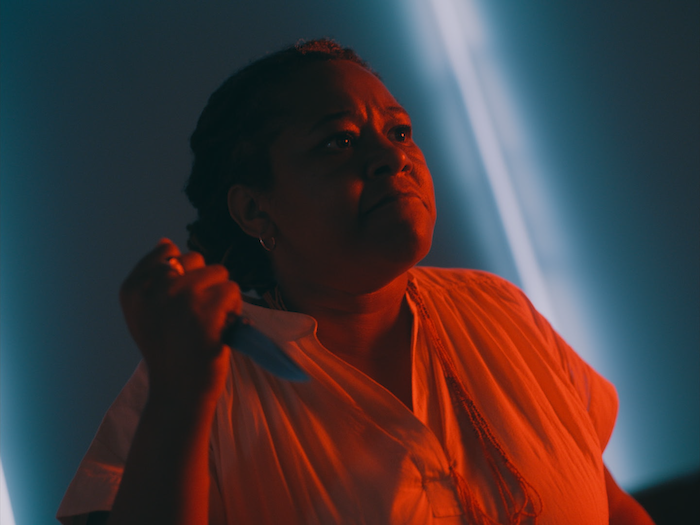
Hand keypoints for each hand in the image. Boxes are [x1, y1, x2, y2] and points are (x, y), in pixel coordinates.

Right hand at [120, 239, 241, 403]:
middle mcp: (153, 289)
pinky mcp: (206, 310)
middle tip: (195, 317)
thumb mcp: (146, 313)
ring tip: (209, 323)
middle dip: (203, 284)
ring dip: (221, 296)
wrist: (179, 391)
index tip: (178, 303)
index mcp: (133, 288)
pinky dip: (234, 309)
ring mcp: (180, 298)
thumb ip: (153, 278)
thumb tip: (165, 241)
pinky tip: (221, 329)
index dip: (182, 274)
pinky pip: (232, 291)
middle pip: (195, 259)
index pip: (167, 251)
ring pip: (218, 273)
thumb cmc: (169, 351)